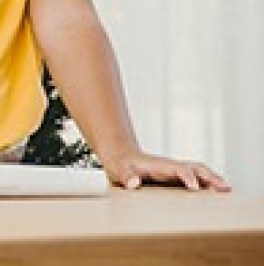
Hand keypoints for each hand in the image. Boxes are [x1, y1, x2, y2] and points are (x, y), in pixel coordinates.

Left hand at [100, 149, 230, 190]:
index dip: (187, 177)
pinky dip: (207, 182)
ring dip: (213, 179)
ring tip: (227, 189)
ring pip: (199, 171)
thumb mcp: (119, 169)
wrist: (120, 155)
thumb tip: (134, 184)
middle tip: (225, 188)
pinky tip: (216, 192)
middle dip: (210, 176)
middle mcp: (171, 166)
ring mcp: (175, 170)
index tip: (195, 188)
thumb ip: (126, 176)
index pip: (178, 168)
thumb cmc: (120, 163)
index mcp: (159, 164)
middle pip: (195, 167)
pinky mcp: (175, 176)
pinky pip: (195, 177)